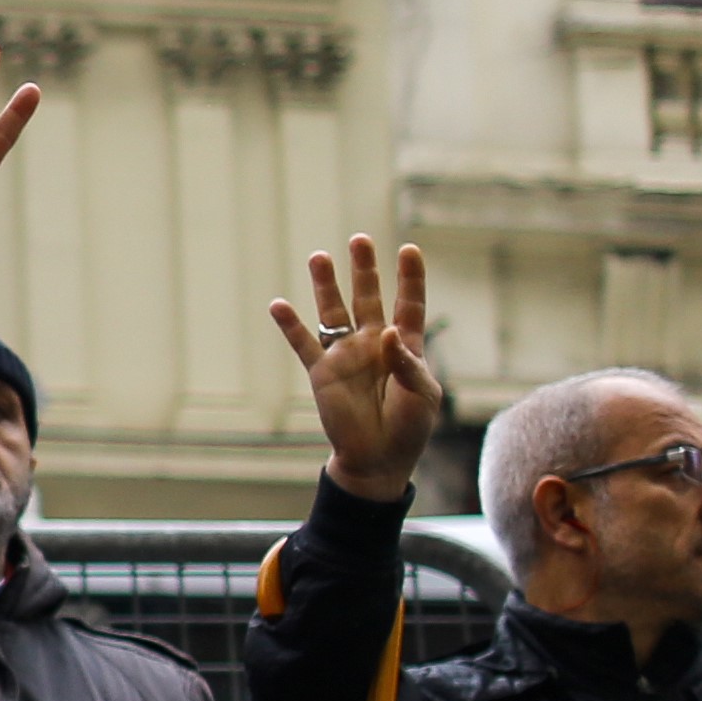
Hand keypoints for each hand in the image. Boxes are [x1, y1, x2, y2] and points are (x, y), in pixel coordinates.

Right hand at [268, 230, 439, 500]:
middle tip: (359, 239)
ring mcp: (346, 356)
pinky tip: (278, 305)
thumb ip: (407, 362)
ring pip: (334, 312)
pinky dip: (291, 326)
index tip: (408, 249)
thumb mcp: (423, 395)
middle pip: (368, 297)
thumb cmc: (410, 428)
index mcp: (405, 345)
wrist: (378, 460)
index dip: (410, 277)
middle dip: (364, 269)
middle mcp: (373, 343)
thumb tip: (384, 331)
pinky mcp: (322, 373)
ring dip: (326, 286)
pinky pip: (304, 344)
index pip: (409, 303)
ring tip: (319, 256)